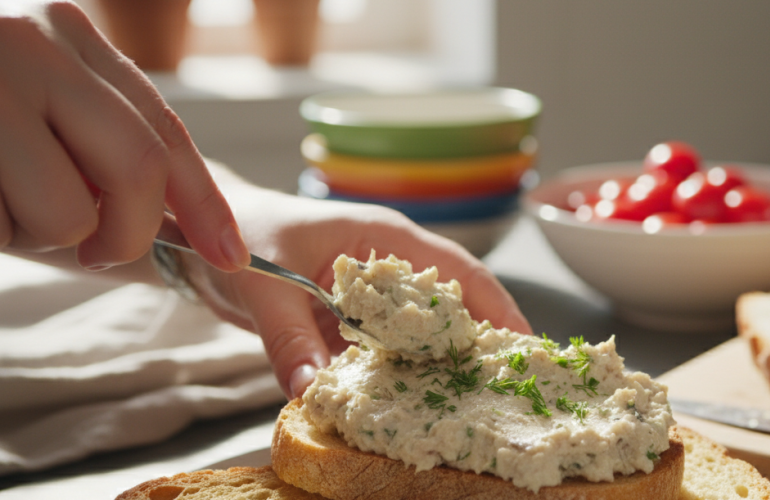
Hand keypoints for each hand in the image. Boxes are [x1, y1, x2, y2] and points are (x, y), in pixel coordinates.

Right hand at [0, 1, 248, 270]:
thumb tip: (168, 216)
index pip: (162, 127)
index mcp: (64, 33)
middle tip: (94, 250)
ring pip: (63, 211)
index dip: (204, 201)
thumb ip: (87, 131)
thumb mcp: (25, 90)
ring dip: (34, 236)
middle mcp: (29, 44)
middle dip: (127, 233)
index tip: (232, 256)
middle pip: (136, 169)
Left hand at [184, 182, 532, 398]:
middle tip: (509, 386)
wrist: (201, 234)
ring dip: (442, 366)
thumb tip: (311, 391)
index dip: (495, 307)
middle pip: (452, 306)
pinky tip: (410, 405)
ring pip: (422, 334)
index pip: (457, 272)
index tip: (523, 344)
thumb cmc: (239, 236)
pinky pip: (386, 353)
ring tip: (472, 403)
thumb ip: (289, 339)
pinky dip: (399, 377)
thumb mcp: (264, 286)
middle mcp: (388, 267)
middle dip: (481, 344)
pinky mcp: (352, 322)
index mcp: (383, 239)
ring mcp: (372, 297)